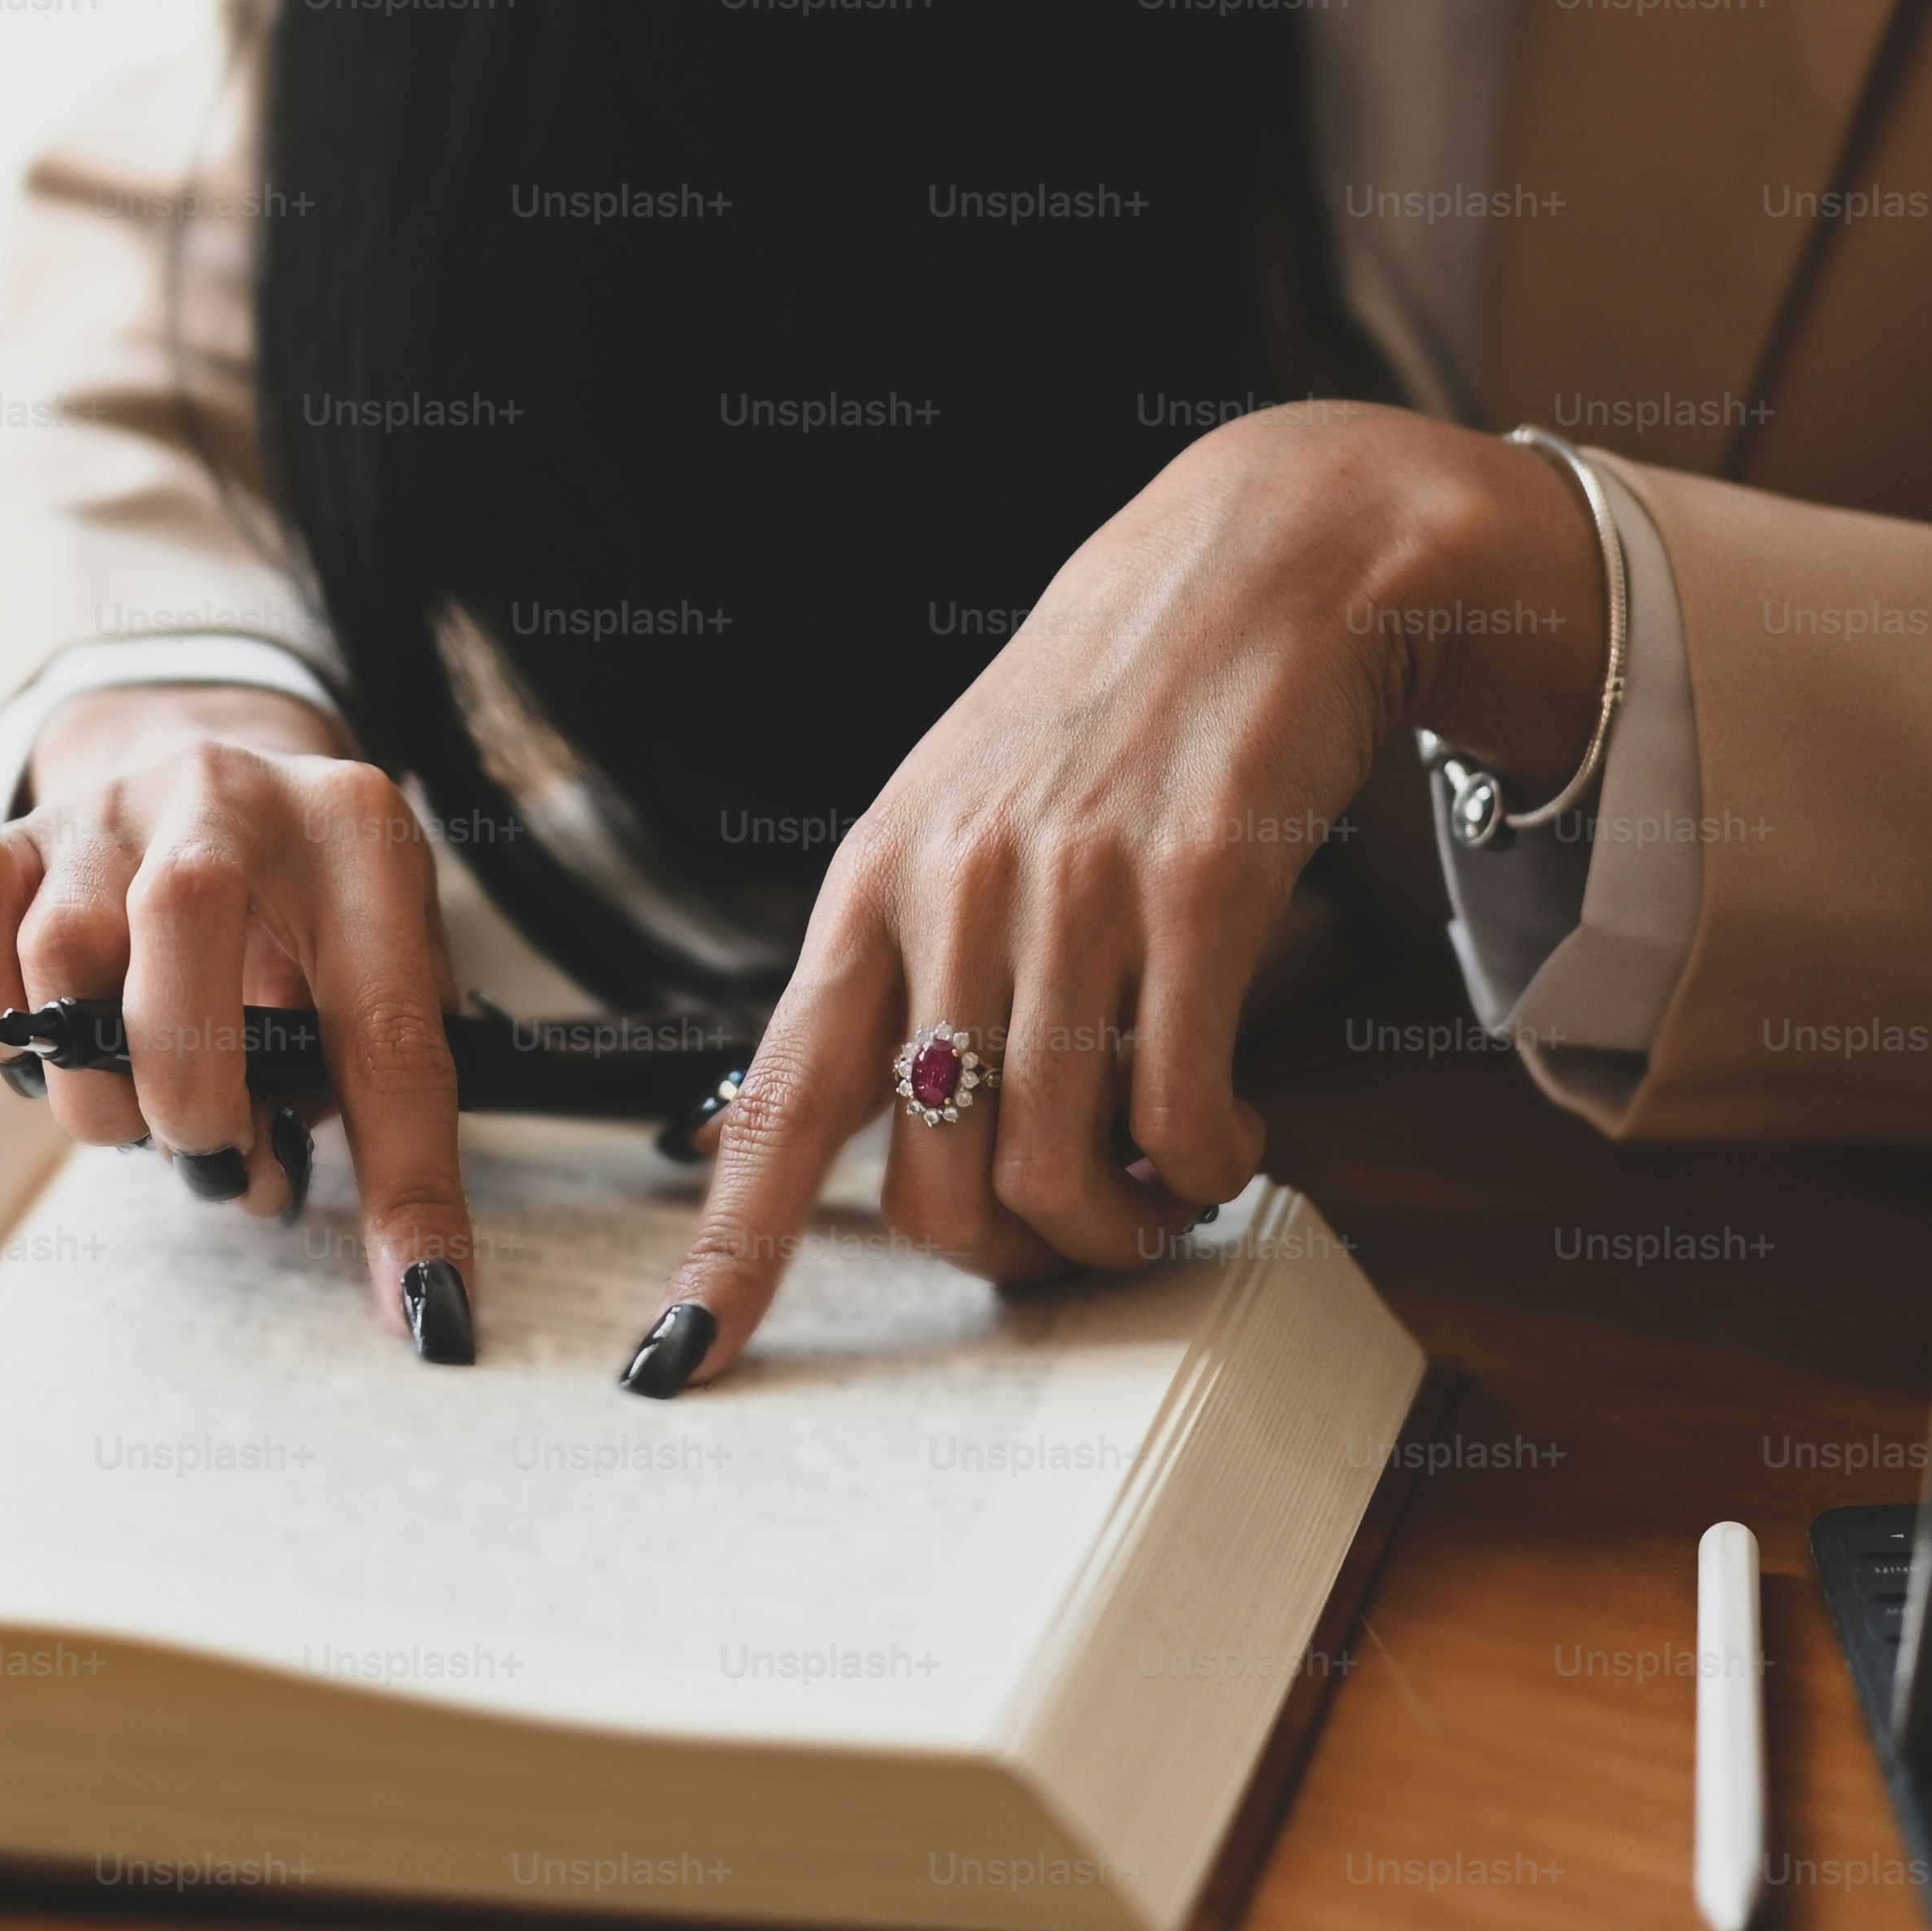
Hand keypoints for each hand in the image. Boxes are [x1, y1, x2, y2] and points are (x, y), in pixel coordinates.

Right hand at [0, 681, 481, 1357]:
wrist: (214, 789)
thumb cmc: (308, 920)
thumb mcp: (378, 990)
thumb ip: (378, 1119)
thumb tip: (372, 1265)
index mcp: (357, 834)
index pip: (389, 1021)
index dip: (402, 1173)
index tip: (423, 1295)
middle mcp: (227, 792)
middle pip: (186, 911)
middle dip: (189, 1087)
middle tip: (210, 1149)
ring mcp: (108, 802)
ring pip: (61, 945)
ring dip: (94, 1083)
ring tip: (134, 1108)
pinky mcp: (9, 827)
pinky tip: (51, 1044)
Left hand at [626, 405, 1609, 1394]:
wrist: (1252, 572)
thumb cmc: (1097, 720)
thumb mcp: (949, 824)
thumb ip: (892, 969)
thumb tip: (801, 1129)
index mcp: (868, 889)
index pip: (774, 1101)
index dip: (728, 1246)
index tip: (679, 1358)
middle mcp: (949, 892)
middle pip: (936, 1179)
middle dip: (1014, 1251)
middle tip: (1080, 1233)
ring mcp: (1071, 891)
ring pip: (1055, 1162)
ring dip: (1121, 1222)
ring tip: (1166, 1186)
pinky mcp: (1196, 890)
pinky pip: (1181, 1106)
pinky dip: (1210, 1162)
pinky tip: (1229, 1135)